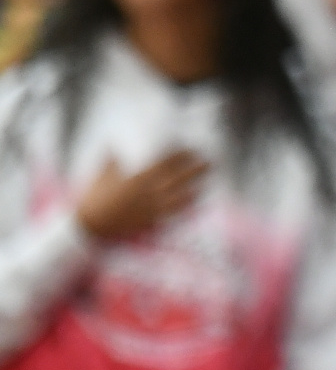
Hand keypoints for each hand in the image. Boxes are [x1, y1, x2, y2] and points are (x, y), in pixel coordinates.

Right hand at [77, 150, 207, 241]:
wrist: (90, 226)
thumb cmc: (95, 198)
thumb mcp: (101, 174)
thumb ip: (110, 158)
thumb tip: (111, 142)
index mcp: (139, 178)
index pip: (166, 163)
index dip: (181, 155)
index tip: (191, 148)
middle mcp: (150, 192)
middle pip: (180, 178)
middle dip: (196, 169)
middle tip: (210, 160)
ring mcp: (153, 207)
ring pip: (181, 195)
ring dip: (196, 186)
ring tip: (207, 180)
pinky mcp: (152, 220)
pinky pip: (175, 213)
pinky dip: (187, 206)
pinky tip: (196, 200)